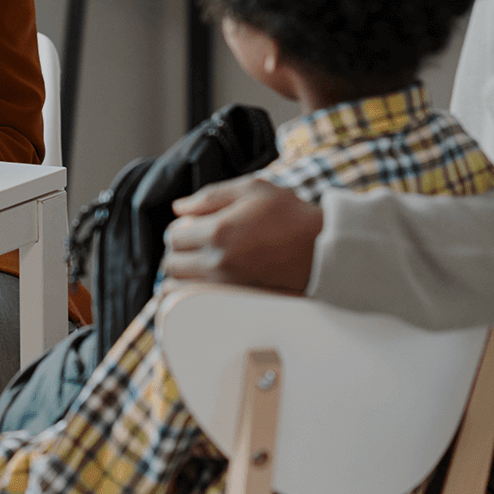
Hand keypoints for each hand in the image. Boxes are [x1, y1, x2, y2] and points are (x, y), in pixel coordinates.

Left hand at [163, 176, 322, 291]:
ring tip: (195, 266)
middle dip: (178, 253)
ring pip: (179, 288)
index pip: (173, 237)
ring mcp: (226, 286)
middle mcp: (217, 262)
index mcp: (218, 232)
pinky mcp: (236, 301)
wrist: (322, 249)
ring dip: (181, 275)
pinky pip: (197, 304)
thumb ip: (210, 196)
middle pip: (171, 264)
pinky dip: (191, 295)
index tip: (190, 228)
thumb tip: (179, 208)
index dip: (179, 230)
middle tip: (192, 247)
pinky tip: (200, 285)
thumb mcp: (252, 189)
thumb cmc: (290, 215)